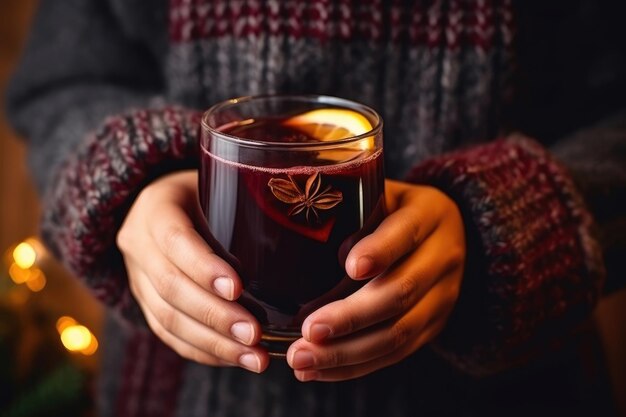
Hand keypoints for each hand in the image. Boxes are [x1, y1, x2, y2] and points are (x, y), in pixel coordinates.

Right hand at [117, 170, 268, 372]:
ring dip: (214, 343)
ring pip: (168, 319)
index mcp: (156, 207)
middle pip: (171, 287)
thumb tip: (304, 223)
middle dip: (215, 315)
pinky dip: (204, 350)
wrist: (164, 206)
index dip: (203, 267)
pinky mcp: (146, 304)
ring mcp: (138, 278)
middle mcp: (140, 244)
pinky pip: (169, 335)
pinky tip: (236, 357)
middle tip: (254, 334)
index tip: (238, 288)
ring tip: (254, 357)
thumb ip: (247, 200)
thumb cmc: (208, 192)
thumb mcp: (221, 184)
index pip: (175, 239)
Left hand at [286, 180, 465, 380]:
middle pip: (400, 293)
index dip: (380, 251)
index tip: (349, 267)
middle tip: (308, 330)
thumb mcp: (384, 193)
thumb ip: (352, 206)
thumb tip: (293, 229)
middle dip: (351, 317)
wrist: (453, 233)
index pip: (406, 233)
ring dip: (347, 353)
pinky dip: (354, 366)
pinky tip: (317, 370)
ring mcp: (442, 298)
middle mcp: (442, 258)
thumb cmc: (397, 210)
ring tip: (302, 359)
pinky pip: (395, 355)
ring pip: (398, 333)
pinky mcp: (433, 327)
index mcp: (429, 215)